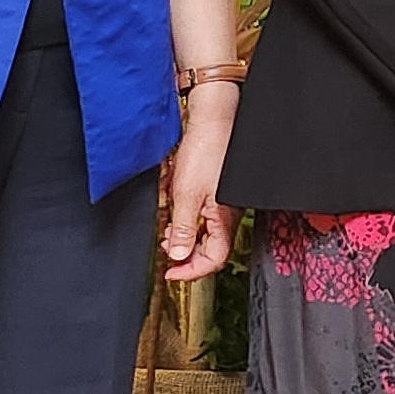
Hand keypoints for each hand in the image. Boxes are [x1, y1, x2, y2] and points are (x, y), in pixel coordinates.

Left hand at [160, 84, 238, 281]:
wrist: (214, 121)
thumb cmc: (206, 152)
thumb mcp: (186, 194)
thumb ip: (183, 228)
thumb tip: (179, 255)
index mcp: (225, 219)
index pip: (214, 260)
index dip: (192, 271)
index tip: (170, 272)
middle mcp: (228, 214)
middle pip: (211, 249)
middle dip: (186, 254)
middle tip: (166, 249)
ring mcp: (223, 203)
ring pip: (206, 233)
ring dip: (185, 236)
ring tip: (167, 231)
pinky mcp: (217, 192)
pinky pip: (204, 215)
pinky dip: (188, 219)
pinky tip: (176, 209)